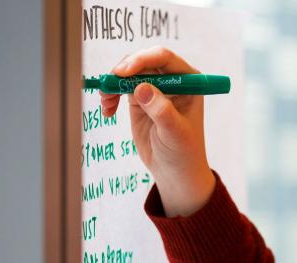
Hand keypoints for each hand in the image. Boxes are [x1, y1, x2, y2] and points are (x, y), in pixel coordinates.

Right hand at [100, 46, 215, 216]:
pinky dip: (110, 94)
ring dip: (114, 82)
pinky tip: (108, 110)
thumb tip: (142, 88)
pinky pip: (120, 87)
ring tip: (107, 102)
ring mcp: (155, 88)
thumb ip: (161, 110)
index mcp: (189, 81)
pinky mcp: (139, 98)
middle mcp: (172, 79)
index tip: (125, 72)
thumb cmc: (183, 151)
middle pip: (144, 60)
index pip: (165, 59)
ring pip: (129, 71)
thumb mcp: (175, 132)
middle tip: (110, 84)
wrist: (175, 170)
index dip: (143, 59)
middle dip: (125, 69)